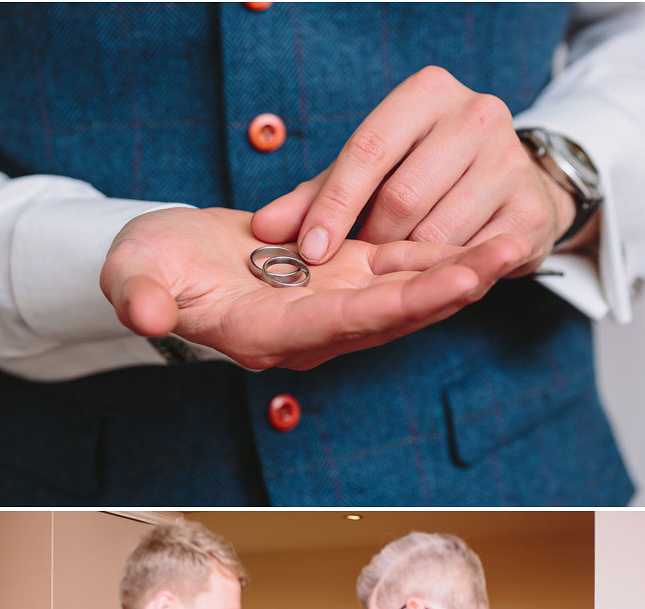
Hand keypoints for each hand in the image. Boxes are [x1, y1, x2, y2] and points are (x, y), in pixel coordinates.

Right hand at [100, 206, 526, 370]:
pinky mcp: (339, 278)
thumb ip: (139, 298)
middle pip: (386, 316)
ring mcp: (327, 306)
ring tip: (512, 243)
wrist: (164, 260)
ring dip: (457, 273)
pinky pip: (398, 273)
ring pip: (402, 296)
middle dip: (447, 290)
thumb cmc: (145, 267)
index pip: (334, 324)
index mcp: (260, 334)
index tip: (446, 286)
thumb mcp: (131, 275)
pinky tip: (481, 238)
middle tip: (503, 256)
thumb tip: (147, 315)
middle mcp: (305, 330)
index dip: (392, 306)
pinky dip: (439, 257)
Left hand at [253, 65, 579, 276]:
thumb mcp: (365, 173)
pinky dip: (440, 273)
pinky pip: (470, 257)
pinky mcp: (532, 209)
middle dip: (369, 239)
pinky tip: (427, 272)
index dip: (334, 205)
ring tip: (392, 264)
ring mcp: (511, 160)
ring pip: (435, 232)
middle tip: (354, 263)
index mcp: (427, 93)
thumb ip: (312, 198)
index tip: (309, 250)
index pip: (369, 149)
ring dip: (403, 261)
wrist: (505, 183)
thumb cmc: (418, 173)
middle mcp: (477, 115)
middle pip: (402, 196)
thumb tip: (262, 229)